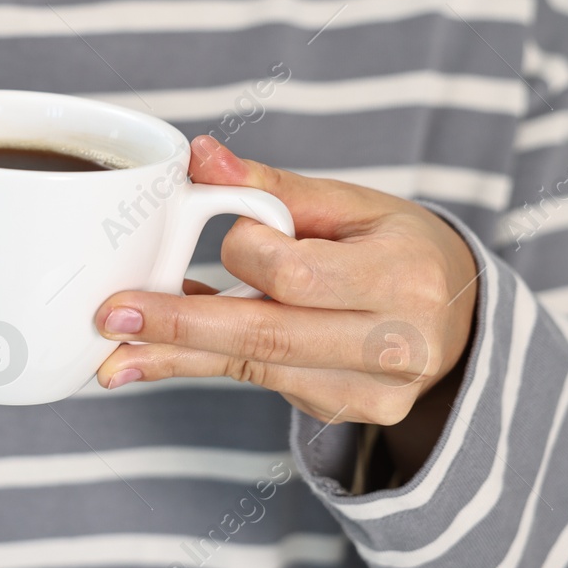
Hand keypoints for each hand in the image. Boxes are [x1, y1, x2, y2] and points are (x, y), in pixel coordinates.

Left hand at [94, 136, 480, 475]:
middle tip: (111, 316)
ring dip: (176, 356)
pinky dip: (207, 362)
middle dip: (179, 327)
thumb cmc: (395, 245)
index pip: (296, 275)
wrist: (458, 317)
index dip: (248, 253)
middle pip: (268, 336)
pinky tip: (160, 352)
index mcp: (404, 278)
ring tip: (110, 355)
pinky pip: (260, 383)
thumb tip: (198, 156)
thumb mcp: (349, 203)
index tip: (232, 234)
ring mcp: (371, 390)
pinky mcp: (344, 412)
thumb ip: (271, 186)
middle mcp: (395, 345)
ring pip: (254, 368)